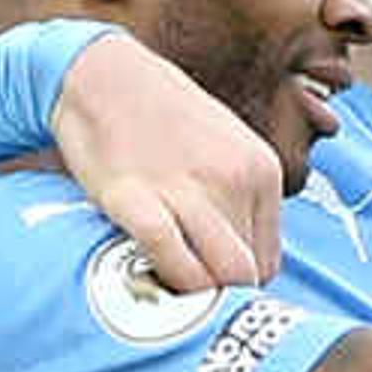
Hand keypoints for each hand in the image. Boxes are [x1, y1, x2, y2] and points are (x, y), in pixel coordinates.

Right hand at [49, 30, 286, 291]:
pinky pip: (169, 258)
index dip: (240, 283)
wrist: (103, 73)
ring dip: (193, 297)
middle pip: (246, 274)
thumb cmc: (163, 117)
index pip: (268, 260)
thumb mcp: (227, 146)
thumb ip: (243, 198)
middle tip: (189, 298)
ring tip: (167, 290)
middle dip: (220, 297)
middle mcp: (234, 180)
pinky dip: (163, 281)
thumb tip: (246, 264)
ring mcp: (186, 187)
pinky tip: (146, 278)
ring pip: (217, 277)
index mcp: (262, 170)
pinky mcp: (135, 195)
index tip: (211, 283)